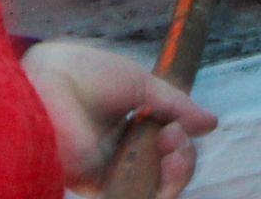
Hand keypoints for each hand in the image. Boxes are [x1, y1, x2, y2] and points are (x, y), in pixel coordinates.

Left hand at [21, 40, 217, 197]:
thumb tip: (210, 123)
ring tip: (171, 145)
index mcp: (123, 126)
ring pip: (159, 190)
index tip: (181, 123)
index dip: (181, 141)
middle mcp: (117, 152)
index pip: (164, 146)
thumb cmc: (82, 73)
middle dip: (184, 158)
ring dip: (179, 171)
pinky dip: (162, 188)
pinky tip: (164, 161)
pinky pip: (139, 198)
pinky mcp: (99, 188)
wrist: (49, 80)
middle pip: (167, 173)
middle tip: (174, 136)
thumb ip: (174, 105)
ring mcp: (109, 172)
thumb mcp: (138, 83)